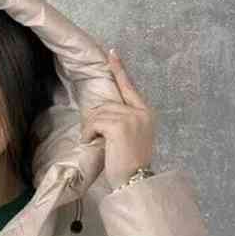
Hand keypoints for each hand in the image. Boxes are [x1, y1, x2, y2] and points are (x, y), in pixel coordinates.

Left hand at [80, 49, 156, 190]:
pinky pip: (96, 122)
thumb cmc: (130, 165)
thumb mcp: (132, 138)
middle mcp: (141, 112)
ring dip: (91, 128)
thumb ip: (124, 121)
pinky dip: (89, 132)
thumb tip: (104, 113)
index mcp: (146, 113)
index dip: (119, 71)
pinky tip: (91, 143)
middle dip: (95, 118)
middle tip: (92, 136)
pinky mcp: (119, 126)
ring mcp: (131, 118)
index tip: (111, 54)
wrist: (135, 181)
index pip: (129, 87)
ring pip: (100, 112)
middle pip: (108, 103)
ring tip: (93, 142)